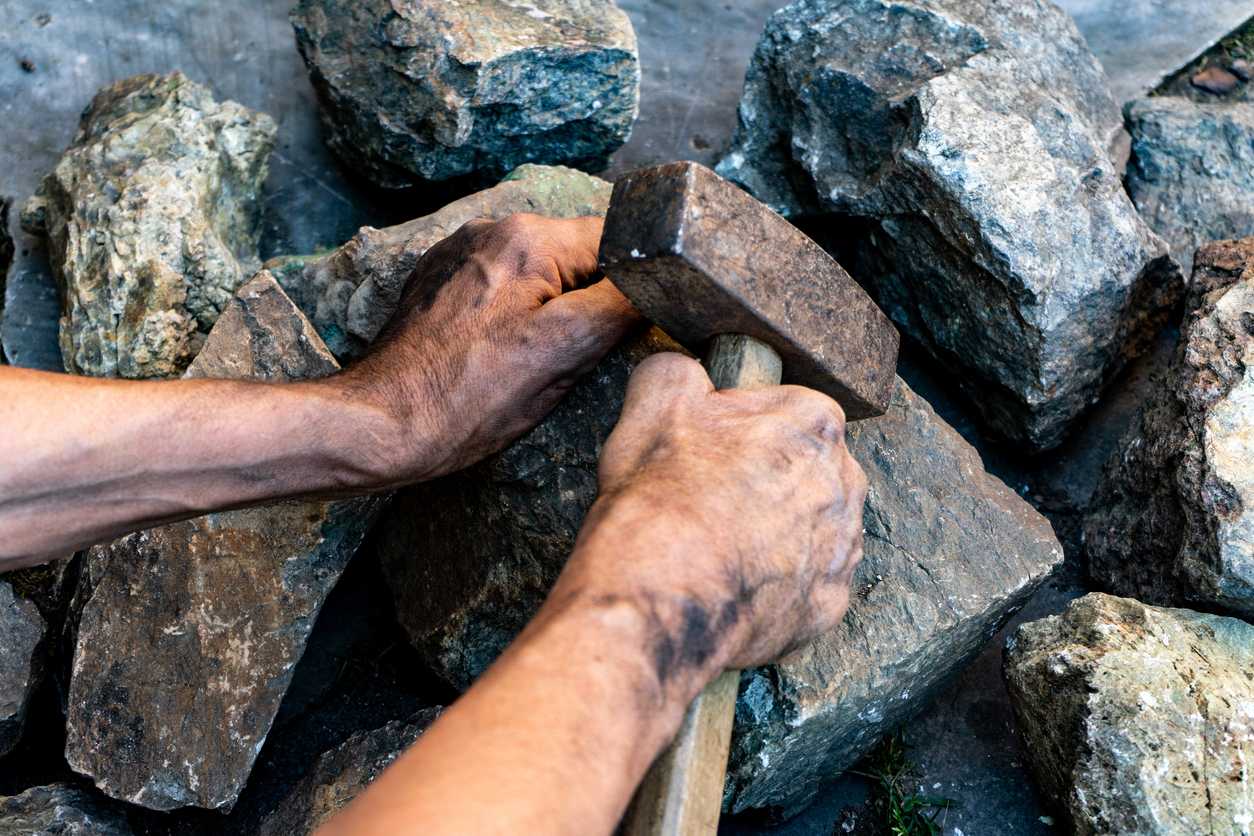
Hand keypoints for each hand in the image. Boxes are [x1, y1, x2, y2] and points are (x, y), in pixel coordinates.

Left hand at [0, 214, 638, 566]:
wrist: (377, 426)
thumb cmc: (465, 400)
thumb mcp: (561, 356)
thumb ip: (619, 307)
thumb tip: (663, 284)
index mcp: (529, 240)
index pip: (619, 242)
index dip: (642, 284)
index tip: (650, 323)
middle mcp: (493, 232)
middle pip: (580, 257)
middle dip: (596, 302)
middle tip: (589, 355)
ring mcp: (463, 256)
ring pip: (544, 277)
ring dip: (558, 312)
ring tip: (543, 363)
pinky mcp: (443, 286)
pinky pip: (506, 291)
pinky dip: (521, 318)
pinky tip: (507, 360)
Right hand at [314, 352, 867, 835]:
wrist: (631, 616)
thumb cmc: (637, 512)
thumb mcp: (643, 415)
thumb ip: (668, 376)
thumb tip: (670, 357)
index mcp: (803, 424)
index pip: (795, 400)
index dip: (744, 419)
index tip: (713, 442)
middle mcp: (836, 487)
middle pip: (803, 468)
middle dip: (755, 475)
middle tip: (699, 497)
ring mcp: (832, 555)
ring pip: (807, 524)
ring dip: (765, 529)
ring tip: (702, 545)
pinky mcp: (821, 612)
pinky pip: (804, 582)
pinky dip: (771, 582)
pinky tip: (721, 584)